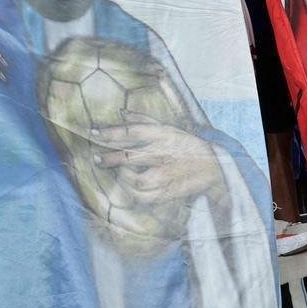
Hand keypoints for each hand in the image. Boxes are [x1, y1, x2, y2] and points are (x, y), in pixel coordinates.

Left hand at [95, 115, 225, 209]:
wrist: (213, 166)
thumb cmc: (186, 144)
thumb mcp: (168, 127)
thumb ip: (143, 119)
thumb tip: (120, 111)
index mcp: (162, 135)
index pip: (131, 131)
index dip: (110, 132)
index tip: (93, 132)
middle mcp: (162, 154)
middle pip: (127, 157)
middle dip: (108, 158)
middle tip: (96, 159)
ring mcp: (165, 174)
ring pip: (133, 179)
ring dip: (122, 176)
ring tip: (119, 173)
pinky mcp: (167, 192)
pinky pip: (142, 196)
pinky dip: (132, 192)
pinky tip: (129, 186)